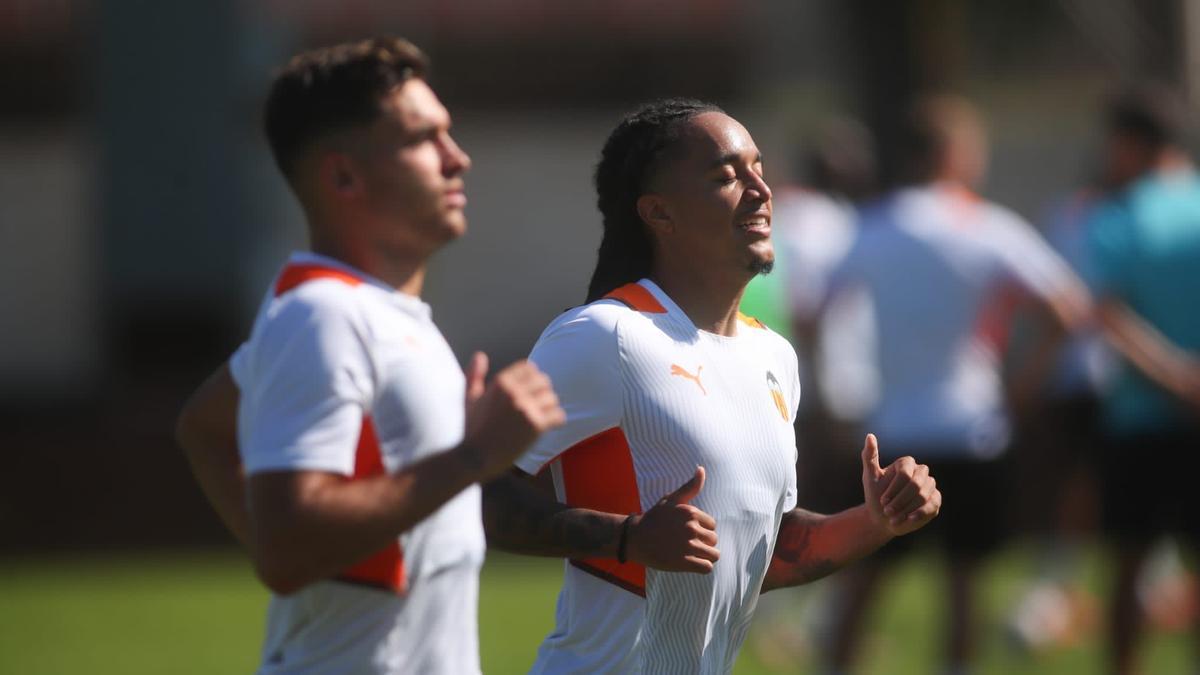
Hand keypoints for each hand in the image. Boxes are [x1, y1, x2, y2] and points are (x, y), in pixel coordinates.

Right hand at [460, 352, 565, 479]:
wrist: (474, 459)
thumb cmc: (471, 430)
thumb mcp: (469, 399)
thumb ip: (475, 375)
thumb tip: (480, 355)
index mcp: (500, 382)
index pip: (529, 368)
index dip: (532, 378)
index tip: (530, 391)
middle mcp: (514, 391)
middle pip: (544, 381)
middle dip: (542, 392)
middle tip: (538, 405)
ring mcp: (526, 408)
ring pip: (552, 398)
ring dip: (550, 407)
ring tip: (542, 416)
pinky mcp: (535, 425)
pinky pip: (558, 415)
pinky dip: (556, 420)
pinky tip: (549, 426)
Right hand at [626, 466, 719, 573]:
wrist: (635, 538)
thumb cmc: (654, 518)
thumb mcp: (671, 499)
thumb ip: (690, 487)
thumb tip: (701, 469)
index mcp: (692, 513)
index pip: (712, 525)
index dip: (702, 529)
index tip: (688, 532)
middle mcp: (692, 529)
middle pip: (714, 540)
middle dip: (704, 543)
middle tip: (688, 544)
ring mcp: (688, 547)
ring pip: (713, 555)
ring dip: (705, 556)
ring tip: (692, 555)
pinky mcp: (684, 563)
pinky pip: (707, 567)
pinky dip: (702, 567)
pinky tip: (692, 563)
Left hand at [860, 434, 940, 536]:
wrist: (882, 517)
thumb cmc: (875, 495)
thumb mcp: (869, 476)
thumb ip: (869, 456)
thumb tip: (870, 436)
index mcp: (906, 463)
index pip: (905, 473)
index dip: (893, 489)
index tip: (882, 500)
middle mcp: (921, 472)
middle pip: (916, 484)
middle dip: (900, 500)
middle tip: (887, 511)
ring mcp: (930, 486)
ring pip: (923, 496)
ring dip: (907, 508)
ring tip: (893, 518)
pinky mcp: (936, 500)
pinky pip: (932, 505)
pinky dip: (919, 514)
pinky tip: (909, 519)